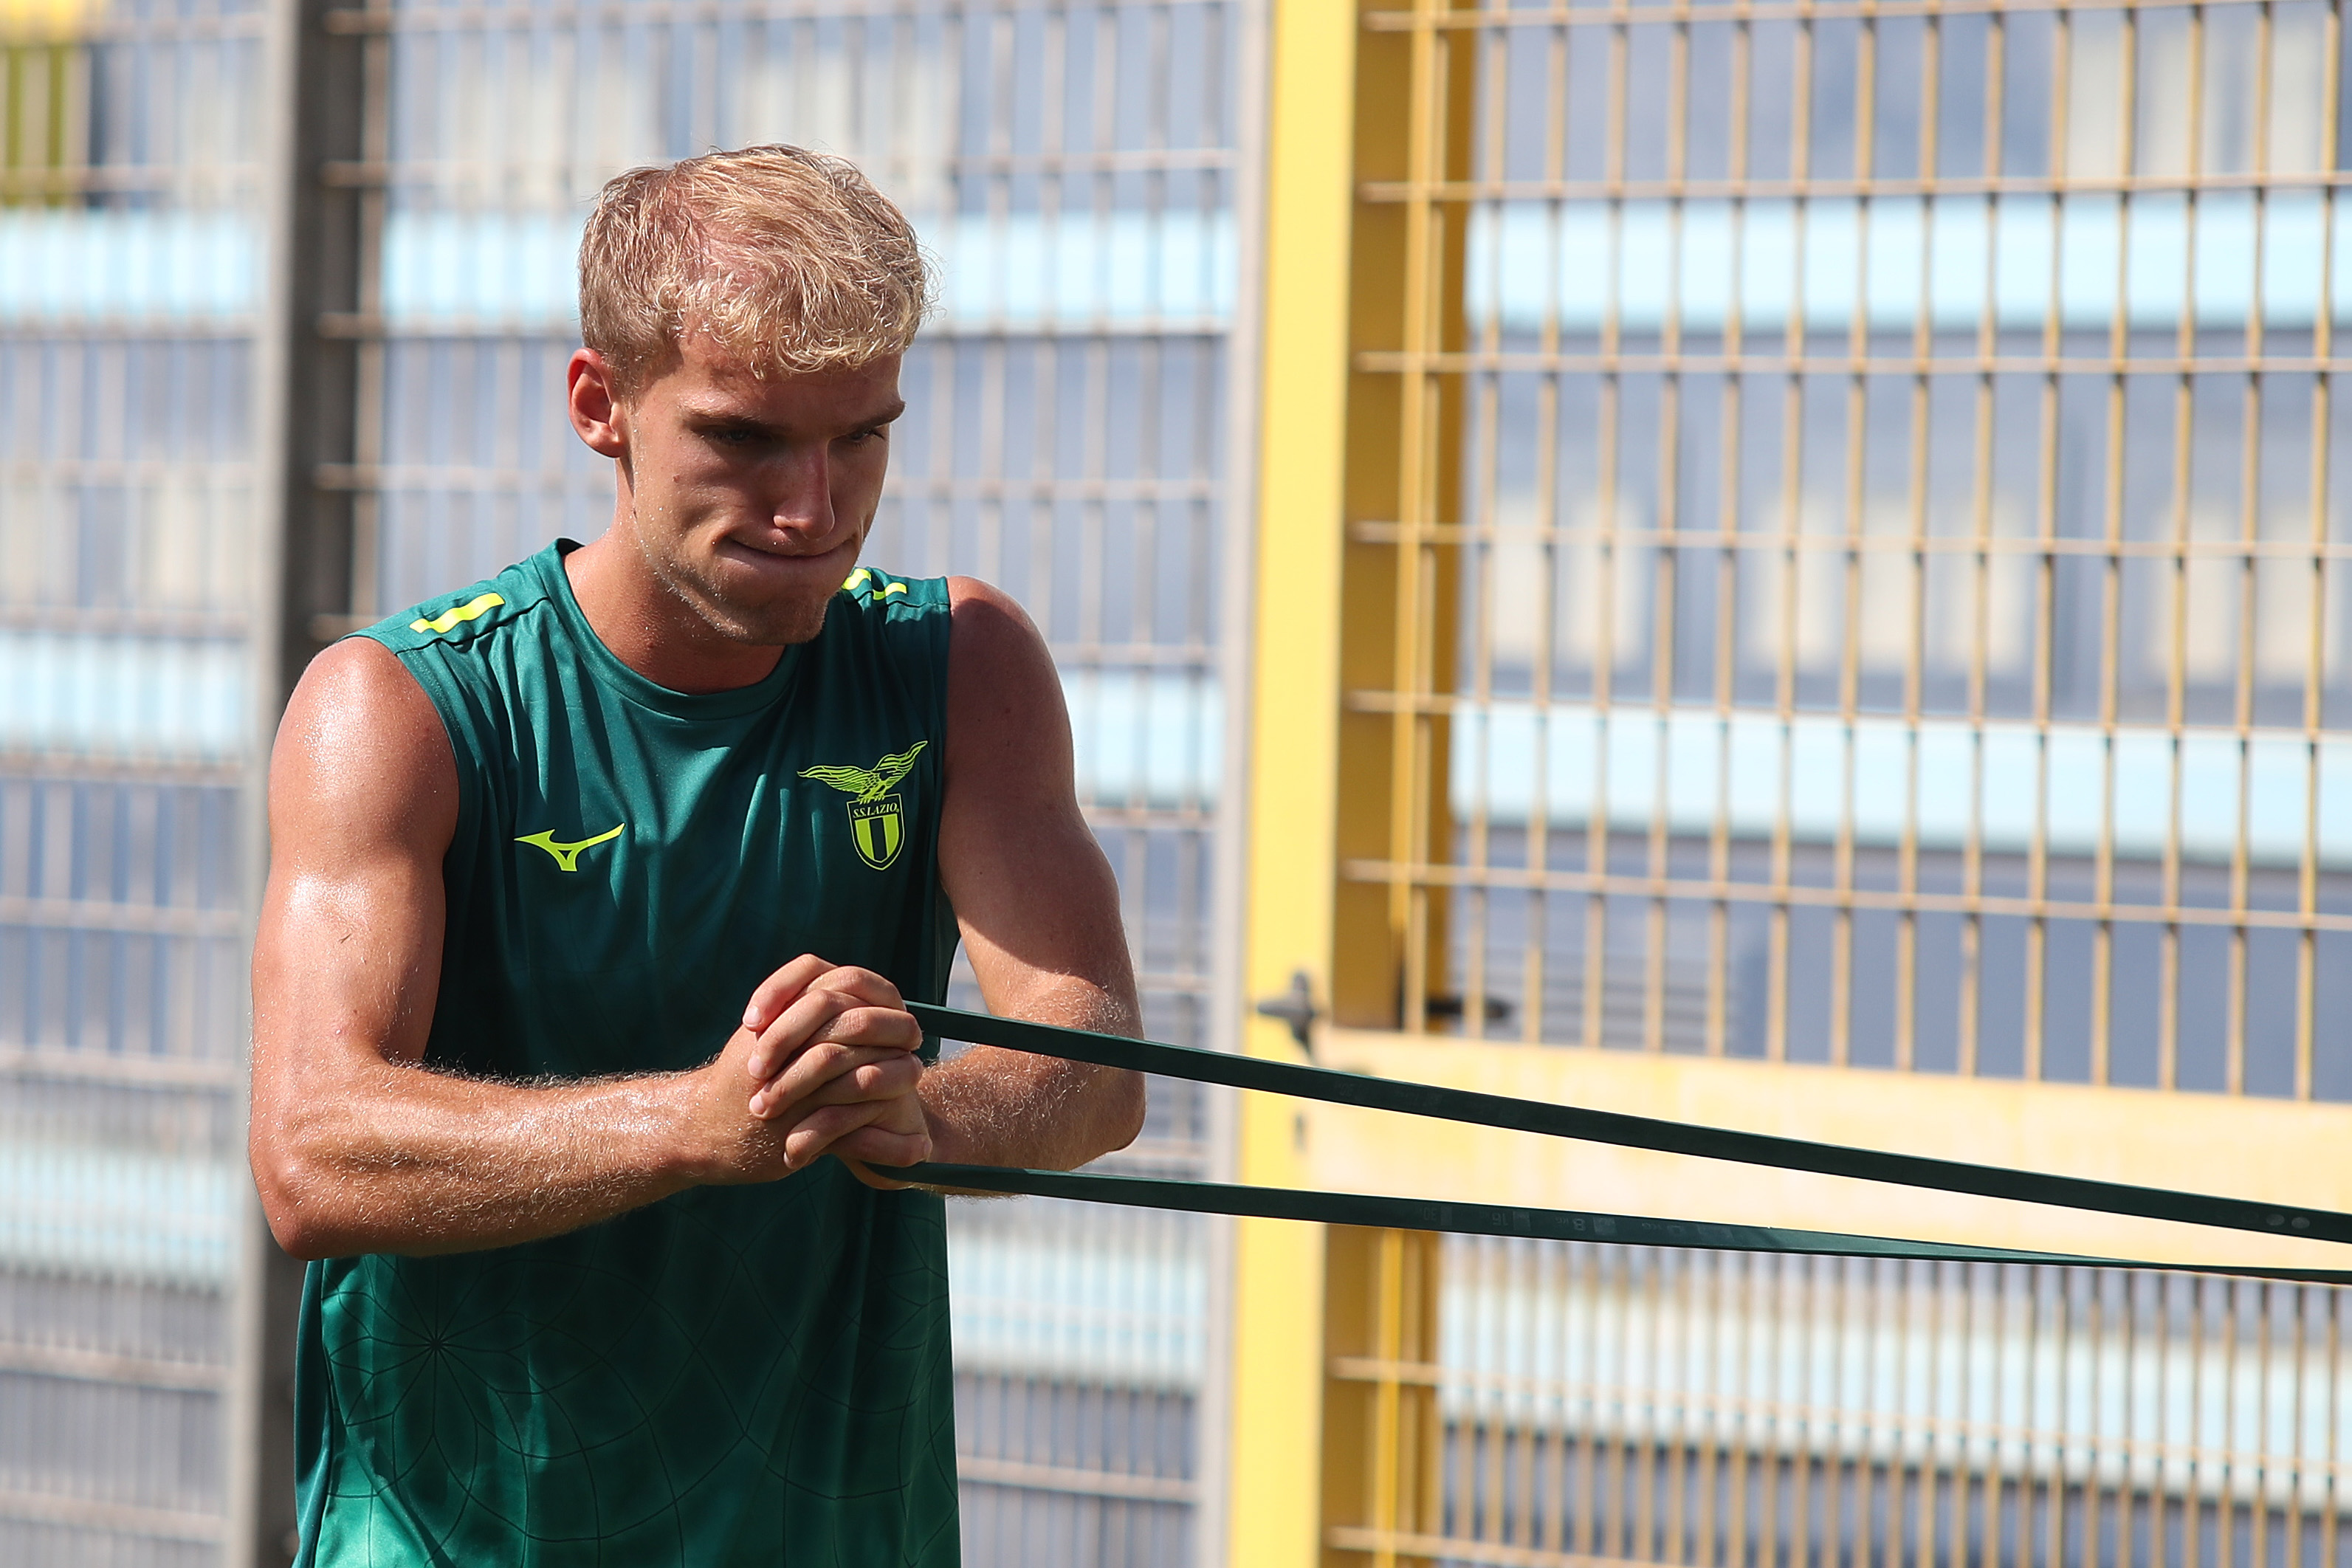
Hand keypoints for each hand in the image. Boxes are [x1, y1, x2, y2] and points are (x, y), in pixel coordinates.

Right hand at [686, 956, 931, 1185]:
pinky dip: (880, 1117)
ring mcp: (789, 1093)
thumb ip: (800, 1010)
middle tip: (915, 1034)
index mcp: (776, 1019)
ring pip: (855, 1072)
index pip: (837, 986)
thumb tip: (855, 989)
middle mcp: (782, 1051)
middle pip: (853, 1024)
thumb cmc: (738, 1079)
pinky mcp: (793, 1132)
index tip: (899, 1005)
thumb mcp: (763, 1033)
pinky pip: (847, 1121)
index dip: (876, 995)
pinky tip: (899, 1109)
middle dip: (892, 1028)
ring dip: (894, 1071)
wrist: (699, 1128)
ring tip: (915, 1071)